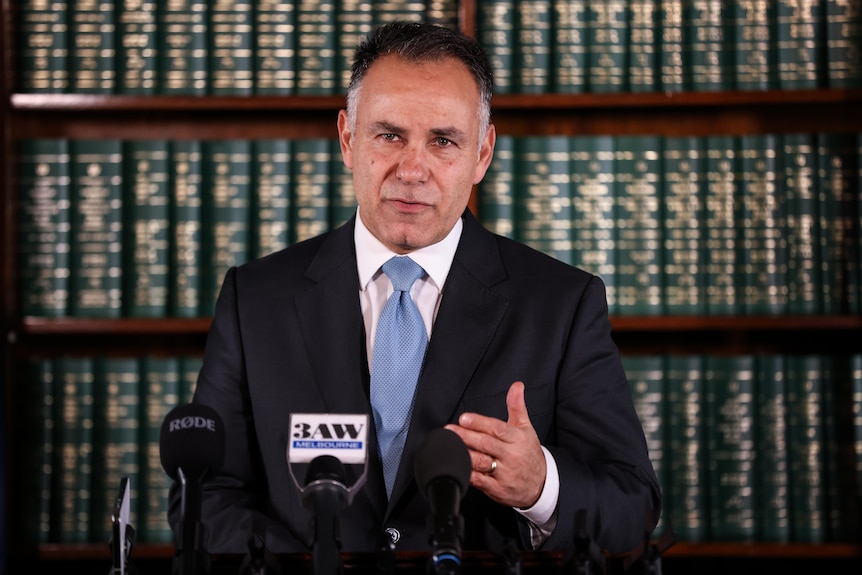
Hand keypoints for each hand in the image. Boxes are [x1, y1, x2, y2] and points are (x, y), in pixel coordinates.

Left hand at [444, 381, 545, 508]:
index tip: (464, 418)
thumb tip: (517, 385)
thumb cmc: (529, 453)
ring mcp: (505, 473)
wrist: (542, 484)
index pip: (497, 428)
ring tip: (449, 447)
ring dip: (464, 454)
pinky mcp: (498, 489)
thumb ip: (517, 406)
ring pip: (481, 462)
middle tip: (449, 430)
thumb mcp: (526, 428)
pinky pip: (480, 481)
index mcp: (517, 438)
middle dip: (466, 436)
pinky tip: (457, 467)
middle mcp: (511, 455)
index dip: (479, 423)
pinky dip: (467, 475)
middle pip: (486, 444)